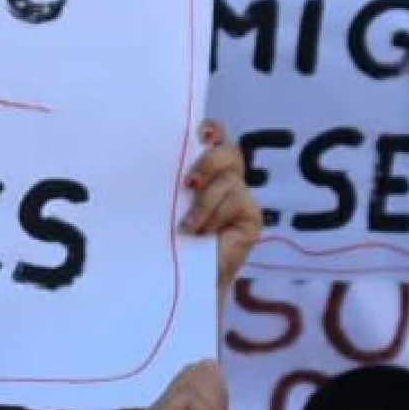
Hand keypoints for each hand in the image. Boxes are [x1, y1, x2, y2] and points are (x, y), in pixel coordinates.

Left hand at [181, 123, 261, 302]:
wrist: (180, 279)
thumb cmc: (165, 240)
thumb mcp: (163, 202)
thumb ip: (168, 177)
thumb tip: (156, 150)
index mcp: (201, 169)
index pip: (212, 134)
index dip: (209, 130)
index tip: (199, 135)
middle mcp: (224, 178)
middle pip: (227, 150)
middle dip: (207, 163)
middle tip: (188, 185)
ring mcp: (240, 196)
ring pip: (229, 179)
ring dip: (204, 203)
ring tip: (187, 227)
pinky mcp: (252, 215)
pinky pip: (237, 200)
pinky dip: (215, 216)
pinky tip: (202, 234)